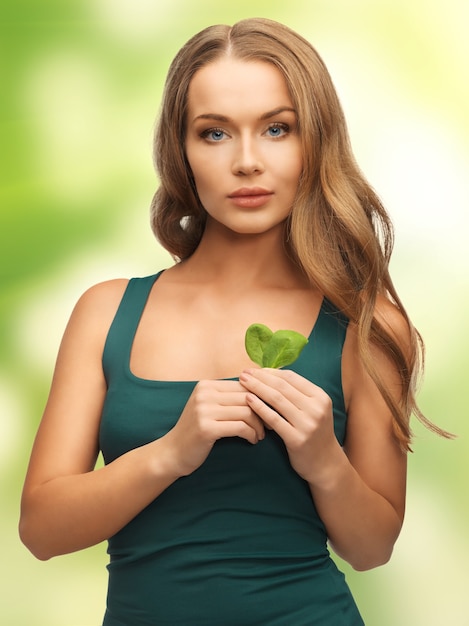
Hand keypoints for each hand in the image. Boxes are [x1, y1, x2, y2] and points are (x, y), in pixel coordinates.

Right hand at [164, 379, 264, 476]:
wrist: (172, 452)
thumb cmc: (196, 431)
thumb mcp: (209, 407)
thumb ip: (228, 397)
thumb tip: (261, 390)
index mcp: (206, 385)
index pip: (243, 385)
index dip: (261, 397)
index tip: (270, 410)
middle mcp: (204, 393)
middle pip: (247, 397)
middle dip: (263, 411)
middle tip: (270, 425)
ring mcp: (204, 410)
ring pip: (247, 411)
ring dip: (259, 425)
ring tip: (260, 435)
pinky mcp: (207, 428)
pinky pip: (240, 427)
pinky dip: (251, 434)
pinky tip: (252, 440)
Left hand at [239, 368, 341, 484]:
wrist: (326, 464)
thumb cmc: (315, 433)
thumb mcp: (314, 409)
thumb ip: (298, 394)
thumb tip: (271, 374)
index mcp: (320, 397)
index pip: (292, 378)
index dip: (271, 372)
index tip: (255, 369)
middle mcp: (316, 408)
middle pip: (282, 386)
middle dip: (260, 377)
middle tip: (244, 372)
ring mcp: (307, 424)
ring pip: (277, 399)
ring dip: (257, 388)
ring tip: (242, 382)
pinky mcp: (297, 439)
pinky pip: (273, 419)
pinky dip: (259, 407)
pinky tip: (248, 400)